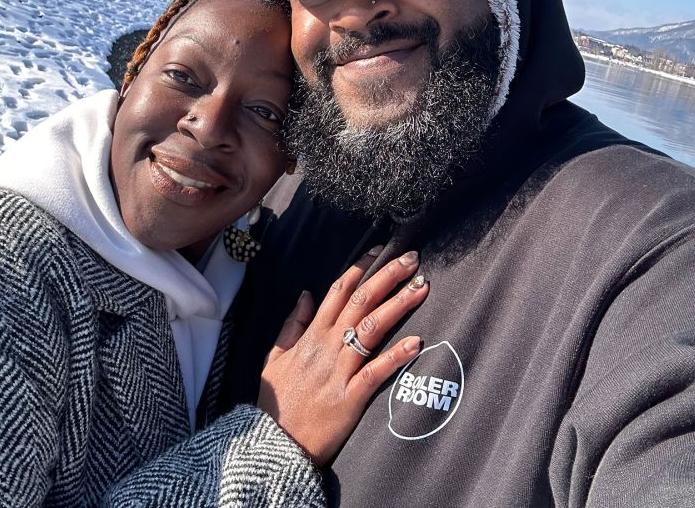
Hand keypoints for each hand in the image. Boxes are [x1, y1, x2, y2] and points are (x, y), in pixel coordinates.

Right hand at [258, 248, 427, 465]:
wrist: (272, 444)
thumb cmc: (275, 403)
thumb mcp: (275, 357)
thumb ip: (292, 325)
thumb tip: (306, 294)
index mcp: (310, 335)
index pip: (338, 291)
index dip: (360, 268)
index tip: (380, 250)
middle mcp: (327, 347)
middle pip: (361, 301)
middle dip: (388, 276)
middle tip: (412, 259)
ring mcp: (339, 371)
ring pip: (372, 329)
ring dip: (399, 305)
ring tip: (422, 288)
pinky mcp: (350, 397)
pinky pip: (376, 372)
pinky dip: (397, 356)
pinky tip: (417, 342)